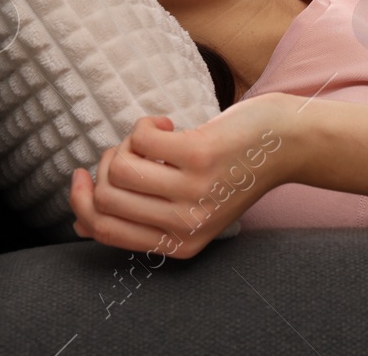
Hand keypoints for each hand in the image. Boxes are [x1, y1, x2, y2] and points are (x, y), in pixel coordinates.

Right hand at [68, 95, 294, 258]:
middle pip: (105, 197)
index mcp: (178, 244)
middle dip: (106, 166)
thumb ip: (140, 218)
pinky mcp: (199, 155)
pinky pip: (140, 139)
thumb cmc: (231, 169)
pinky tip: (168, 122)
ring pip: (118, 168)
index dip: (80, 201)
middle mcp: (185, 224)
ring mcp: (193, 191)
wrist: (287, 142)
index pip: (104, 230)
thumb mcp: (186, 207)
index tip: (82, 175)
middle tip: (131, 150)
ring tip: (153, 137)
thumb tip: (80, 223)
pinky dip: (145, 124)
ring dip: (126, 144)